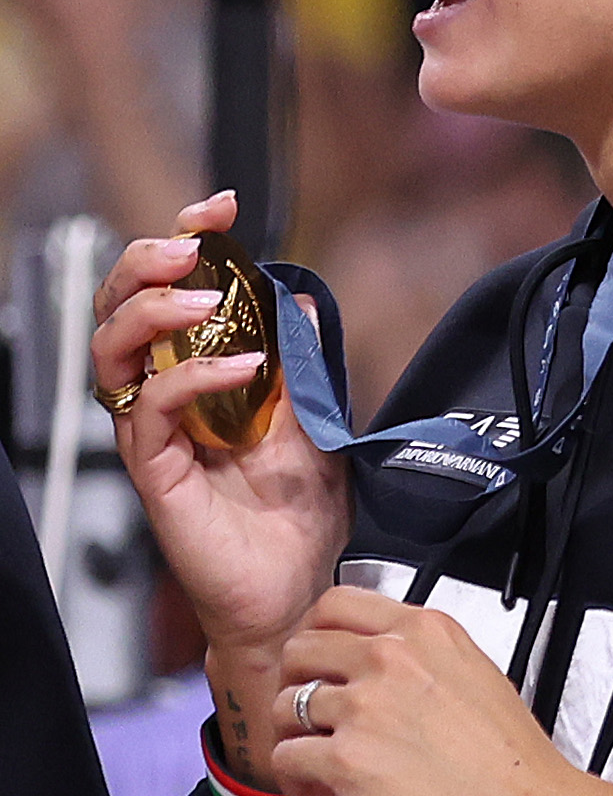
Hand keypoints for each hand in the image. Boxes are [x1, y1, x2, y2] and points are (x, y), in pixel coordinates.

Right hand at [91, 193, 344, 665]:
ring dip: (153, 312)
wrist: (303, 589)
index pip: (170, 294)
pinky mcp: (155, 472)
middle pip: (118, 309)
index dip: (184, 243)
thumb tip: (299, 297)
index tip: (219, 207)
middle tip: (188, 243)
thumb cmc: (299, 517)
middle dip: (146, 263)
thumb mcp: (317, 422)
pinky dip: (191, 380)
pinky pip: (150, 412)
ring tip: (206, 301)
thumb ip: (305, 363)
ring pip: (112, 351)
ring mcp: (154, 434)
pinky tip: (243, 368)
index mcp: (199, 376)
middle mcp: (166, 398)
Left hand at [275, 587, 612, 795]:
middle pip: (299, 650)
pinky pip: (284, 758)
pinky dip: (298, 782)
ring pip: (283, 706)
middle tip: (316, 719)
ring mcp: (367, 707)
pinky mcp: (347, 760)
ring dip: (296, 739)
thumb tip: (382, 672)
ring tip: (324, 767)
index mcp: (429, 633)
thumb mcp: (481, 679)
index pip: (335, 605)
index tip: (323, 664)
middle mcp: (393, 660)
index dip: (318, 636)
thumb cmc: (517, 767)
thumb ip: (426, 661)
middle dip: (298, 687)